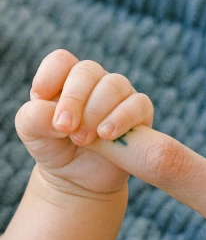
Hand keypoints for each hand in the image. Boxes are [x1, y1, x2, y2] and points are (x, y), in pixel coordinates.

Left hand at [15, 49, 153, 196]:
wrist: (77, 178)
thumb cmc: (54, 148)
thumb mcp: (31, 133)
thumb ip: (34, 117)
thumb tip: (60, 117)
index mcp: (65, 79)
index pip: (61, 61)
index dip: (50, 76)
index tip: (40, 99)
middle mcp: (94, 81)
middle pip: (87, 71)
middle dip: (74, 100)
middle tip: (65, 129)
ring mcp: (119, 94)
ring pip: (113, 85)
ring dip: (96, 112)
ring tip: (83, 139)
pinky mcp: (140, 112)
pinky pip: (138, 104)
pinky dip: (122, 118)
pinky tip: (107, 135)